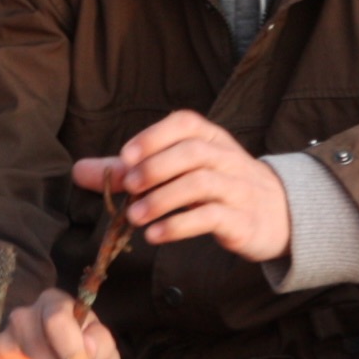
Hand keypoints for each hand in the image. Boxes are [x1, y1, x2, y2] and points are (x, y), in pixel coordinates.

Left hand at [72, 111, 289, 264]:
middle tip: (128, 188)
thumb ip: (131, 171)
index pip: (186, 124)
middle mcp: (226, 158)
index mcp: (210, 138)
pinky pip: (212, 217)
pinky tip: (156, 235)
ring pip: (201, 183)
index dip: (154, 137)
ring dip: (163, 199)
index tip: (125, 156)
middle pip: (192, 152)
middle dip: (155, 168)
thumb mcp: (178, 173)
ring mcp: (237, 188)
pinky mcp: (242, 219)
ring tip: (135, 217)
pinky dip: (180, 225)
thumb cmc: (218, 187)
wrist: (279, 214)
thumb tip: (79, 171)